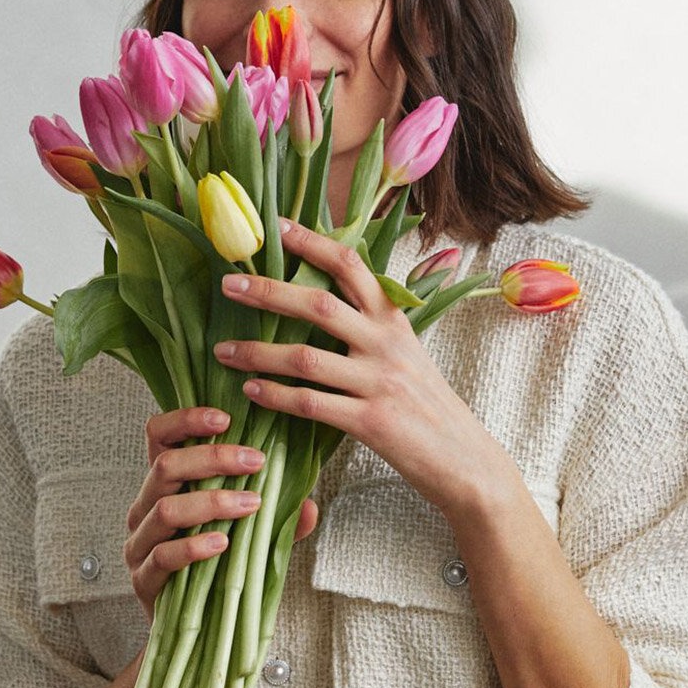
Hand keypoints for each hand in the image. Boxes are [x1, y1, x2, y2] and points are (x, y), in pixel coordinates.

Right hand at [125, 406, 318, 619]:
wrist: (192, 627)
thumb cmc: (217, 565)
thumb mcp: (248, 530)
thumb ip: (276, 516)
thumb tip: (310, 505)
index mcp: (165, 483)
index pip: (158, 434)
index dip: (185, 419)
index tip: (225, 418)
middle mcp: (145, 506)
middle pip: (165, 465)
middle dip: (214, 458)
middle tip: (256, 461)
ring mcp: (139, 543)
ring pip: (165, 508)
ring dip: (212, 501)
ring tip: (250, 504)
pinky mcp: (142, 579)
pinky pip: (163, 556)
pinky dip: (195, 546)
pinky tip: (223, 543)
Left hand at [213, 219, 492, 519]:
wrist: (465, 460)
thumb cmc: (428, 404)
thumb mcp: (407, 353)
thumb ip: (371, 325)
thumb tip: (325, 298)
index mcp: (394, 320)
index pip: (351, 267)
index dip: (313, 243)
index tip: (278, 227)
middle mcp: (386, 344)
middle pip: (319, 306)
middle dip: (269, 292)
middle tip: (229, 285)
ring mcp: (379, 382)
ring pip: (306, 358)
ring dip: (258, 353)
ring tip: (223, 351)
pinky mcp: (372, 422)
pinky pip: (312, 404)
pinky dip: (276, 396)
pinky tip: (251, 391)